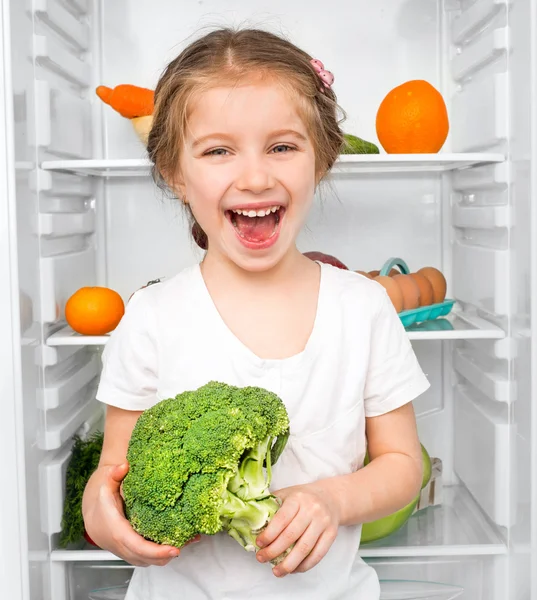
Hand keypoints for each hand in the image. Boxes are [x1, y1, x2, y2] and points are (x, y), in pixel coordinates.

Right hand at [83, 462, 198, 566]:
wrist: (92, 507)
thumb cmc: (101, 495)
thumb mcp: (106, 481)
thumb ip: (114, 473)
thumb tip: (124, 466)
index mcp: (113, 528)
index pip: (135, 545)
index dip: (155, 551)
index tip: (174, 549)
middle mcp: (116, 543)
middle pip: (142, 557)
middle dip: (163, 556)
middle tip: (185, 544)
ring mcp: (121, 549)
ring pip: (143, 560)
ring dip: (161, 558)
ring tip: (182, 544)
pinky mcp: (126, 550)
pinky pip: (142, 558)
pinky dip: (156, 557)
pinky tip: (170, 546)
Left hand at [255, 482, 339, 576]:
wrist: (330, 497)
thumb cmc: (302, 498)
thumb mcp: (287, 494)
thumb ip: (272, 505)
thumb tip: (251, 520)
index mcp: (297, 499)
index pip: (282, 518)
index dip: (269, 534)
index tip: (259, 544)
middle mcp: (312, 509)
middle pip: (291, 535)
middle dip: (274, 551)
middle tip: (261, 559)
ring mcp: (323, 522)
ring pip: (305, 548)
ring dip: (289, 564)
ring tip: (277, 571)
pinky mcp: (331, 534)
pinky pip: (318, 554)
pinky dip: (305, 565)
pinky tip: (294, 569)